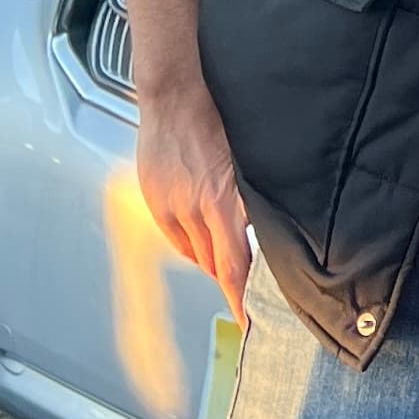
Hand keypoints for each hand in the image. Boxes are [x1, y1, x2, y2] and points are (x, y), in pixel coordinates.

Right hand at [135, 82, 252, 318]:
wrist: (174, 95)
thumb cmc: (218, 119)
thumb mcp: (249, 162)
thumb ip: (253, 201)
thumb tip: (265, 231)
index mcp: (222, 202)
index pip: (233, 266)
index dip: (240, 299)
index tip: (247, 322)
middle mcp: (194, 209)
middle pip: (214, 263)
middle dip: (231, 276)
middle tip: (247, 286)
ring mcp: (170, 206)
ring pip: (194, 252)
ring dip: (211, 258)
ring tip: (225, 256)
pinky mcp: (154, 200)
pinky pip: (174, 236)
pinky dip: (190, 243)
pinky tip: (201, 237)